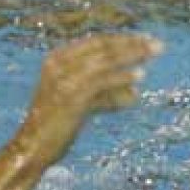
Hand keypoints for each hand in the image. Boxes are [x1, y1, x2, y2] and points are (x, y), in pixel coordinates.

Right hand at [17, 33, 160, 166]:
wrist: (31, 149)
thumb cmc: (56, 128)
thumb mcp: (80, 104)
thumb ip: (104, 95)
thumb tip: (135, 93)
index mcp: (57, 59)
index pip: (97, 42)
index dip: (123, 40)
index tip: (146, 41)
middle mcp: (58, 64)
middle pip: (103, 47)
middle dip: (132, 44)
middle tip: (158, 45)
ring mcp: (63, 80)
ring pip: (104, 60)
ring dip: (132, 55)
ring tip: (154, 53)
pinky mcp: (70, 97)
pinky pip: (101, 82)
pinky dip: (121, 78)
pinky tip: (140, 77)